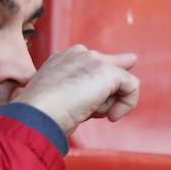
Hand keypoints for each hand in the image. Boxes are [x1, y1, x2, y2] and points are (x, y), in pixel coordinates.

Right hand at [12, 44, 139, 133]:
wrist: (38, 113)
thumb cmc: (45, 114)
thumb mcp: (64, 100)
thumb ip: (86, 93)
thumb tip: (106, 96)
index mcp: (63, 59)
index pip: (92, 69)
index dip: (94, 92)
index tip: (83, 108)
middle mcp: (79, 53)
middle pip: (108, 74)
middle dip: (103, 97)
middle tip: (85, 110)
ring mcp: (93, 59)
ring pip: (118, 83)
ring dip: (108, 104)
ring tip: (88, 112)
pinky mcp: (107, 71)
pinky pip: (132, 86)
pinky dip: (127, 105)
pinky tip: (111, 116)